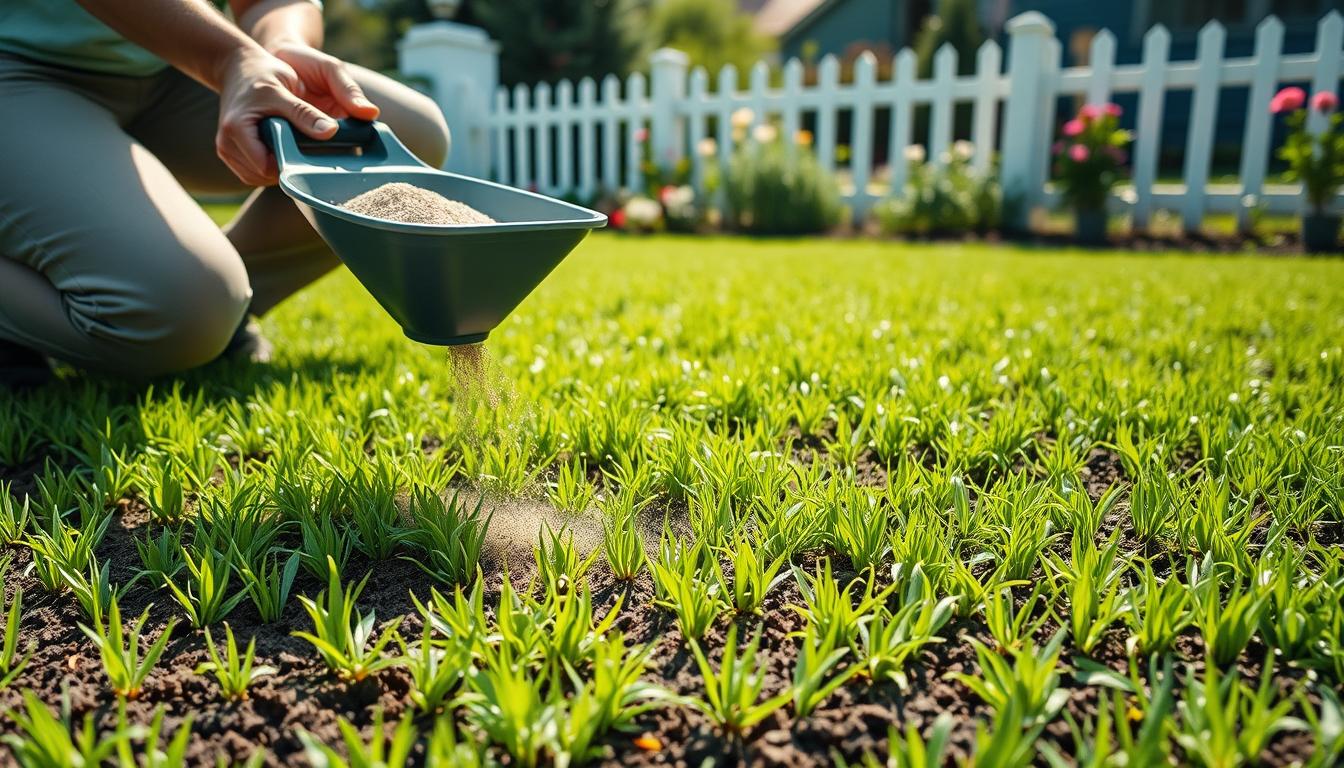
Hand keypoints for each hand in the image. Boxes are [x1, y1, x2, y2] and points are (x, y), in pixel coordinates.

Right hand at [214, 45, 378, 185]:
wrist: (238, 66)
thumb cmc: (262, 73)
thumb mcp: (284, 90)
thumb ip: (305, 113)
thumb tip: (331, 132)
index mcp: (236, 129)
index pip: (267, 167)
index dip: (290, 166)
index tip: (311, 157)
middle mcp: (226, 144)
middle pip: (263, 176)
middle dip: (286, 168)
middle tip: (307, 154)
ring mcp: (227, 150)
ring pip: (258, 177)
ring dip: (278, 169)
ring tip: (295, 151)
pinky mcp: (232, 152)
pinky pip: (253, 171)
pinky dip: (270, 165)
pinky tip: (283, 151)